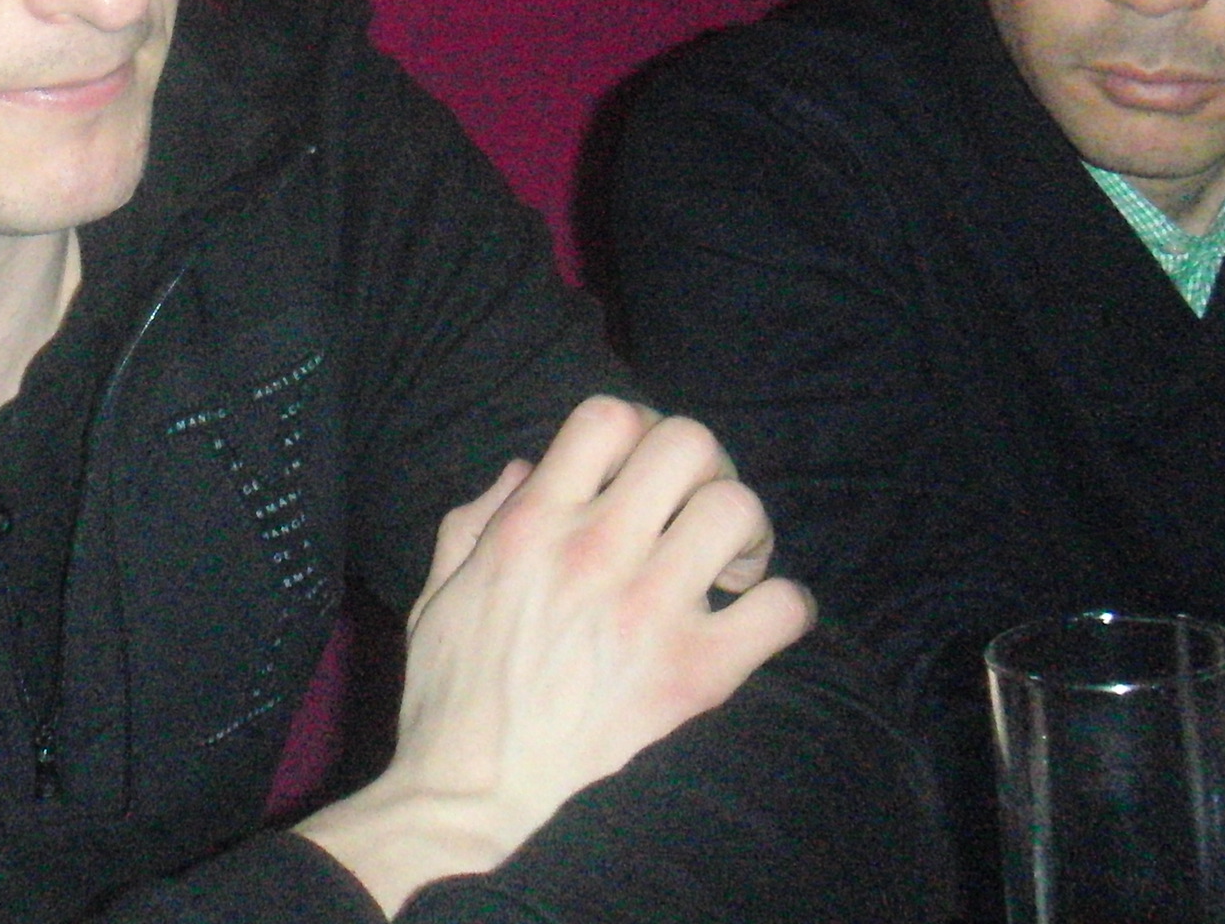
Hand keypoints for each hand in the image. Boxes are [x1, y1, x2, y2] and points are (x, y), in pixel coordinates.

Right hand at [297, 396, 812, 913]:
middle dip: (706, 469)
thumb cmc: (450, 704)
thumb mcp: (437, 593)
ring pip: (739, 508)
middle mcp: (595, 551)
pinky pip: (782, 608)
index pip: (608, 416)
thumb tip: (527, 470)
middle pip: (689, 444)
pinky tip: (760, 625)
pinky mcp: (696, 675)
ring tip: (734, 569)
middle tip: (700, 516)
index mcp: (530, 525)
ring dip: (750, 532)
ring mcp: (649, 611)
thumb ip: (476, 519)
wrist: (470, 808)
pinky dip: (786, 610)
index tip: (642, 474)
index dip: (638, 430)